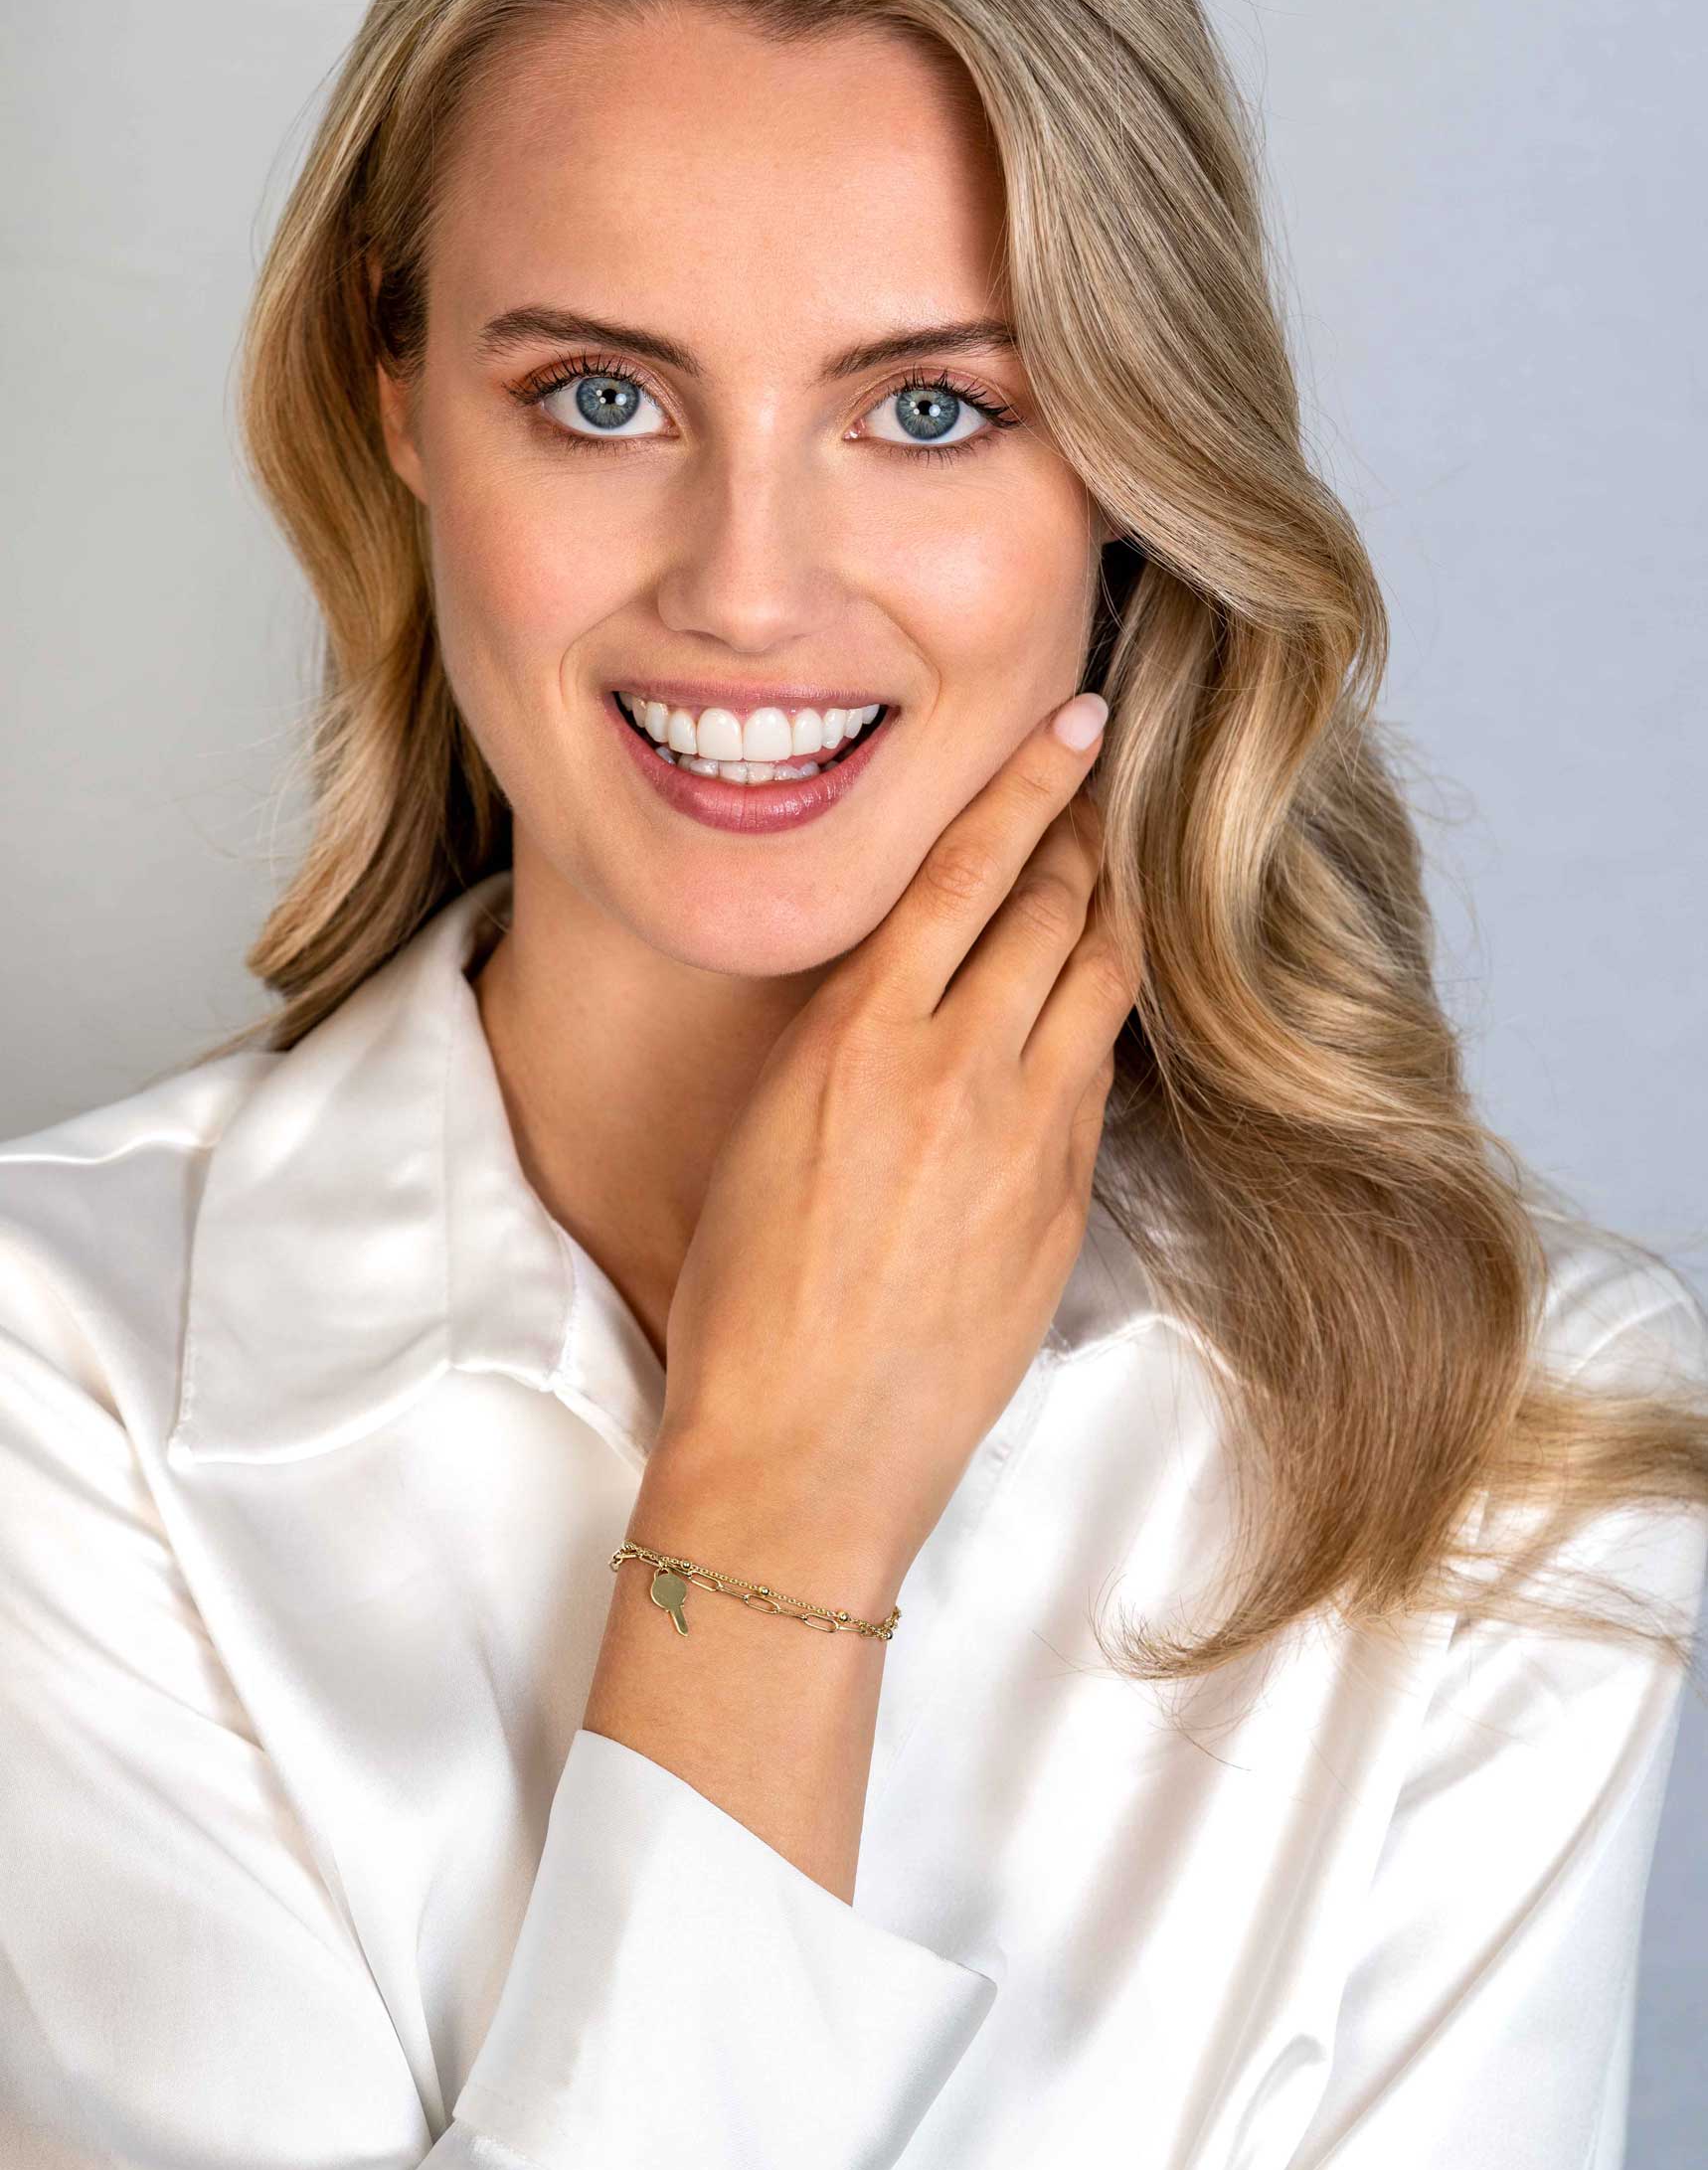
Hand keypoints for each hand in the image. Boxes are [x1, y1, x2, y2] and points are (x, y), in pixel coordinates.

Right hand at [652, 689, 1141, 1582]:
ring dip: (1116, 913)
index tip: (1076, 721)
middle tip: (1110, 783)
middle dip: (1087, 833)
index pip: (967, 868)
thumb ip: (849, 1039)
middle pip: (1056, 908)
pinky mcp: (1066, 1204)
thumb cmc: (747, 1302)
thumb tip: (911, 983)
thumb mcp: (771, 1131)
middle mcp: (956, 1068)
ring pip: (1101, 982)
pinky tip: (1098, 1006)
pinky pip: (1098, 1081)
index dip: (1032, 782)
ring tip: (1124, 871)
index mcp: (858, 1035)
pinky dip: (1100, 1024)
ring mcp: (1027, 1138)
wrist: (803, 1448)